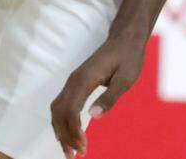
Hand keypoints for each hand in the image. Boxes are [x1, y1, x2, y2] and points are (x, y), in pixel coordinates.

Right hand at [50, 36, 146, 157]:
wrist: (125, 38)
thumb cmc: (128, 58)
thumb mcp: (126, 78)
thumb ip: (110, 96)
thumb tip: (93, 116)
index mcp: (84, 79)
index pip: (71, 111)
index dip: (74, 132)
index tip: (83, 148)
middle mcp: (73, 81)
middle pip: (60, 113)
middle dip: (65, 136)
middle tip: (75, 156)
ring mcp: (72, 81)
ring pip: (57, 110)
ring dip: (61, 131)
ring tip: (71, 151)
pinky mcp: (76, 83)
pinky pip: (62, 105)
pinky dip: (62, 122)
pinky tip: (68, 134)